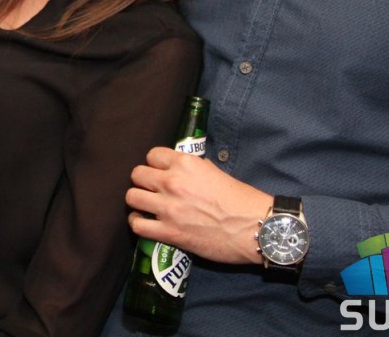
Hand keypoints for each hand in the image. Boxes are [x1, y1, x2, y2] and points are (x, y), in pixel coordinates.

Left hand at [125, 147, 271, 264]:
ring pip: (131, 197)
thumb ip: (193, 169)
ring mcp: (168, 208)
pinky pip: (137, 225)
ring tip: (146, 206)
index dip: (156, 164)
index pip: (152, 155)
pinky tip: (144, 222)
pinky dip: (137, 223)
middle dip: (144, 181)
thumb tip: (180, 169)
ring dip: (138, 201)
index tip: (160, 172)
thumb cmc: (242, 201)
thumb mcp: (216, 172)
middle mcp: (172, 182)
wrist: (256, 229)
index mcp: (185, 163)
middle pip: (137, 174)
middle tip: (152, 190)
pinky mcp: (169, 232)